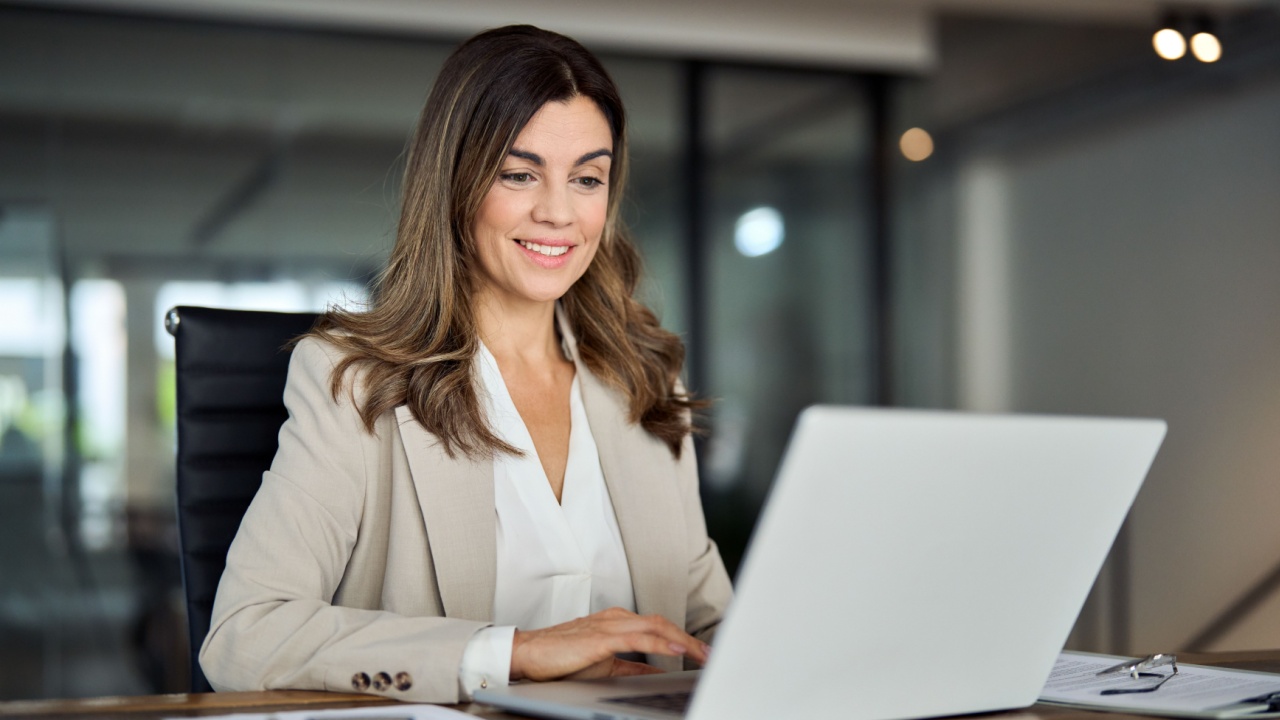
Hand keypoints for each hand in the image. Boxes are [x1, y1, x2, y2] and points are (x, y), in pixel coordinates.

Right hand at [509, 607, 710, 681]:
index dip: (684, 639)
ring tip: (702, 654)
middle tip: (711, 655)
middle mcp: (617, 618)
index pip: (659, 627)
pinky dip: (661, 643)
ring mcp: (609, 625)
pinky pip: (638, 637)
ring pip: (656, 626)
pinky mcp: (601, 637)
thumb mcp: (606, 665)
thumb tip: (658, 675)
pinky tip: (676, 651)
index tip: (703, 654)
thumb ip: (633, 669)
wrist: (528, 654)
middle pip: (663, 623)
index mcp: (617, 622)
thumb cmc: (561, 658)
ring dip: (683, 641)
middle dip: (690, 639)